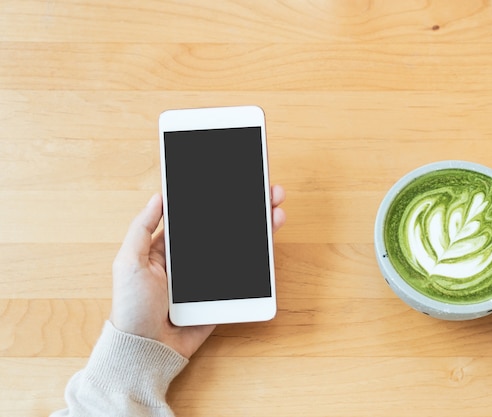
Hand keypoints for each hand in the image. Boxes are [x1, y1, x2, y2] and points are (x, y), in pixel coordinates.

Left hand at [110, 185, 286, 357]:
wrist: (146, 349)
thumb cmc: (131, 307)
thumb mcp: (127, 262)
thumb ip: (141, 228)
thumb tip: (158, 197)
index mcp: (169, 247)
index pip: (197, 216)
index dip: (215, 199)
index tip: (233, 183)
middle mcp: (191, 258)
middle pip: (224, 227)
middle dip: (246, 208)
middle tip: (266, 192)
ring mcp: (208, 276)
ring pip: (238, 246)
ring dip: (258, 227)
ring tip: (274, 210)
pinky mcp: (220, 294)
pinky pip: (243, 274)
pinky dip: (259, 258)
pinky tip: (269, 239)